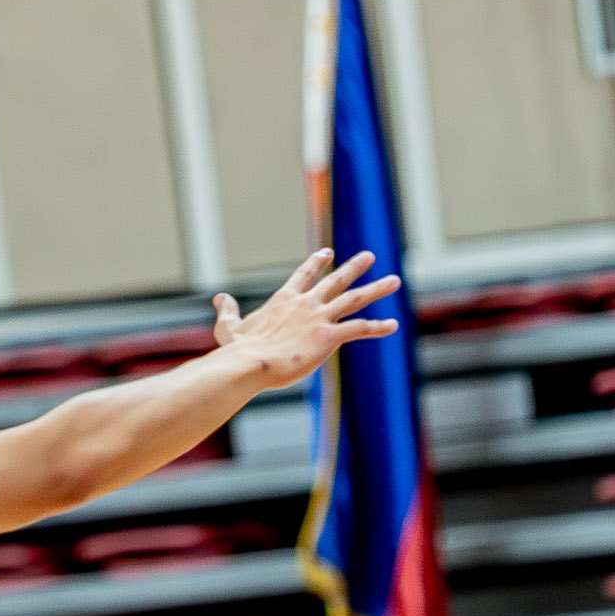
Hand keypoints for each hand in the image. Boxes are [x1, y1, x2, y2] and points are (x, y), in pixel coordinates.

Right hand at [211, 248, 401, 390]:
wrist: (250, 363)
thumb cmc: (238, 350)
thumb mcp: (229, 328)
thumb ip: (227, 311)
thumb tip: (220, 297)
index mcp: (283, 300)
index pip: (304, 275)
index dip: (316, 263)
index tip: (328, 252)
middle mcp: (304, 303)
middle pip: (335, 280)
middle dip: (354, 267)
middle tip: (370, 256)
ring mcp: (318, 318)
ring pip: (354, 299)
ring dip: (376, 289)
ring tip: (394, 280)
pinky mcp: (328, 337)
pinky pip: (359, 329)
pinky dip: (378, 327)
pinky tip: (394, 325)